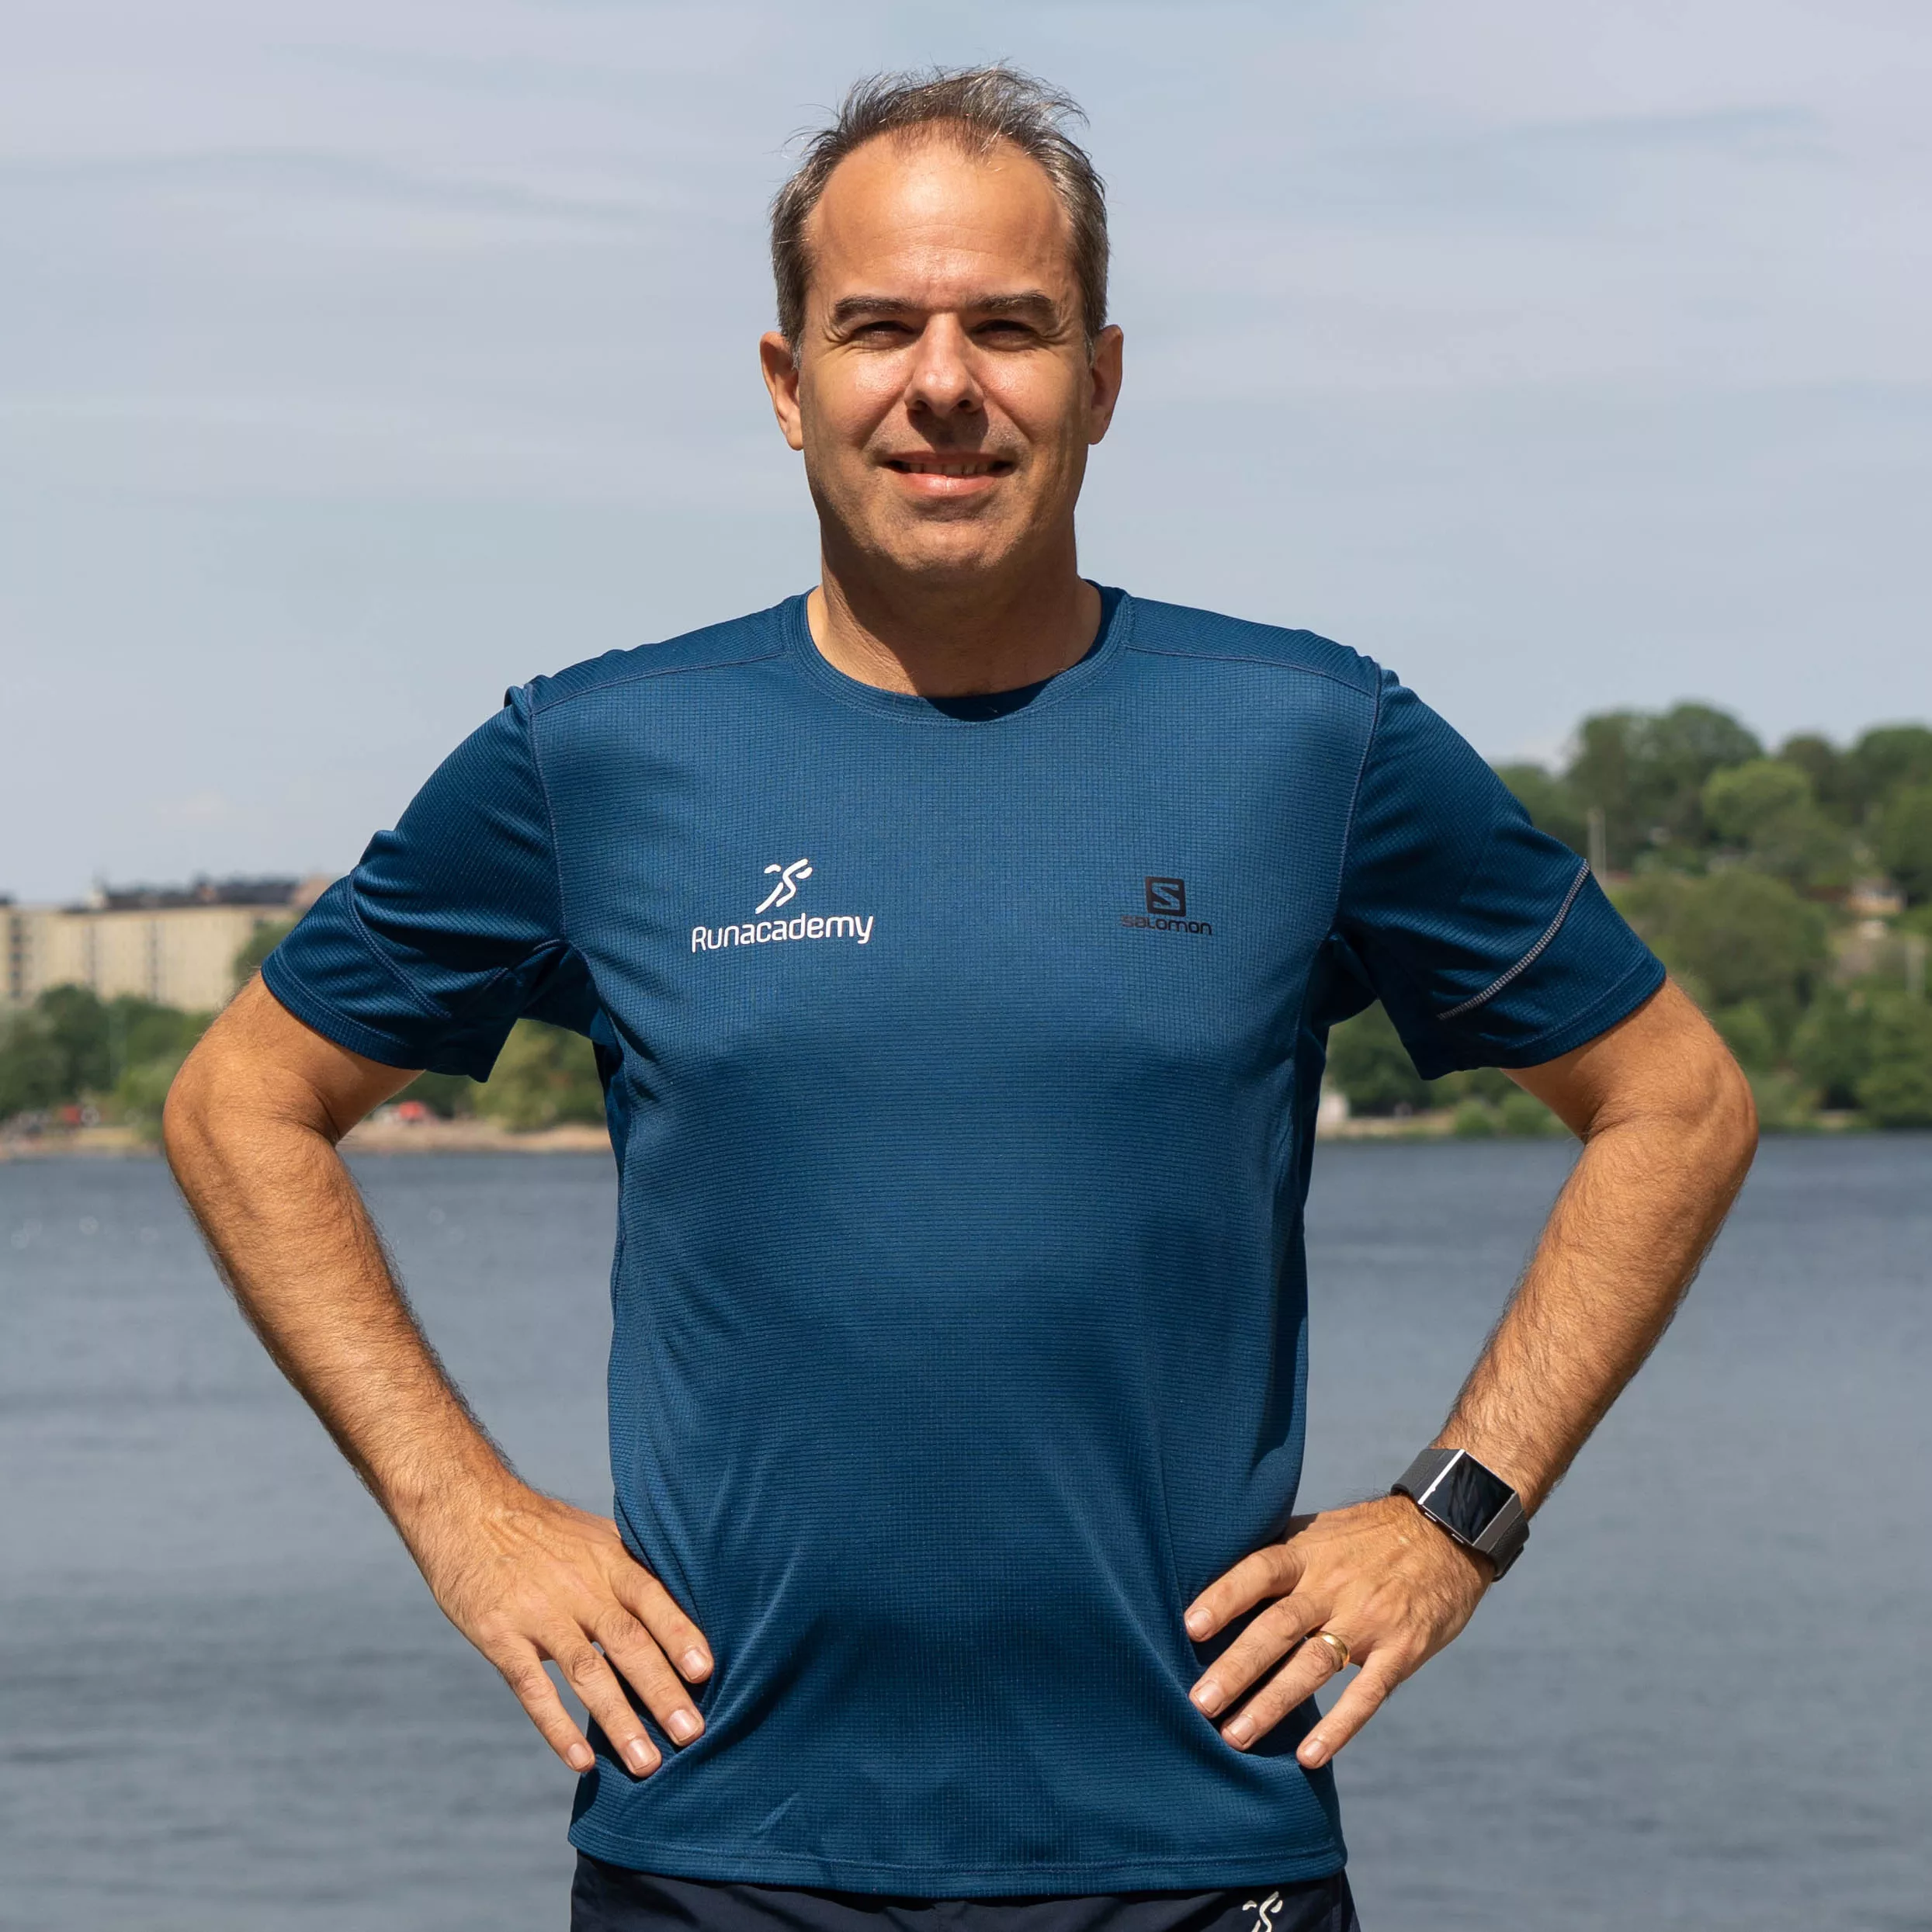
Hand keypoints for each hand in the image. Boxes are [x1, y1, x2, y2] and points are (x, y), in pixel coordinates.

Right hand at [402, 1483, 712, 1777]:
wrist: (466, 1508)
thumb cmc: (540, 1527)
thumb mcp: (593, 1534)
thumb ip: (630, 1570)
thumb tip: (681, 1606)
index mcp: (608, 1560)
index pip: (652, 1598)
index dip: (680, 1634)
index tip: (707, 1672)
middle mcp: (579, 1586)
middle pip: (628, 1643)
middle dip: (662, 1691)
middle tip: (692, 1734)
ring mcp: (539, 1614)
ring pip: (586, 1673)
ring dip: (619, 1720)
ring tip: (646, 1764)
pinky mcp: (500, 1636)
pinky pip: (533, 1688)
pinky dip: (557, 1727)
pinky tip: (581, 1761)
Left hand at [1184, 1495, 1488, 1768]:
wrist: (1445, 1532)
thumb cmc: (1365, 1536)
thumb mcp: (1318, 1531)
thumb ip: (1276, 1557)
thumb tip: (1211, 1582)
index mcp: (1307, 1553)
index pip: (1258, 1571)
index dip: (1224, 1597)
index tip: (1190, 1628)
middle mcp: (1333, 1585)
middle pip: (1278, 1627)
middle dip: (1237, 1667)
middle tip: (1199, 1704)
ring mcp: (1369, 1619)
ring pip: (1314, 1665)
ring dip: (1272, 1703)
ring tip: (1235, 1737)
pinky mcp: (1402, 1650)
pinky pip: (1367, 1693)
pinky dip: (1338, 1726)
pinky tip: (1308, 1757)